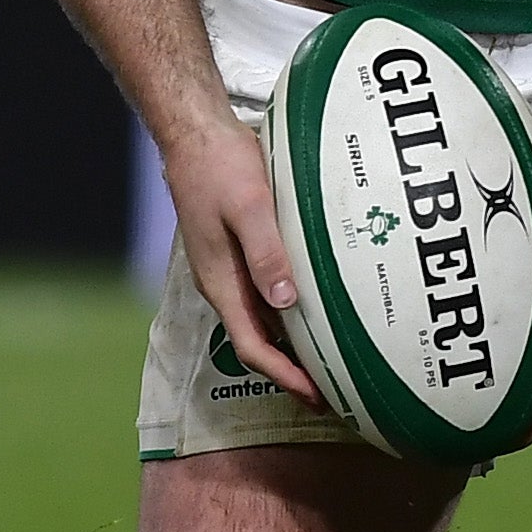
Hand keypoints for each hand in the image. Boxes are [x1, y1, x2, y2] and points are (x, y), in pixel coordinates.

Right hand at [163, 117, 321, 406]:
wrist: (195, 135)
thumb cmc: (218, 167)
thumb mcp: (248, 207)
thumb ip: (266, 254)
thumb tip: (287, 303)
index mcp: (222, 282)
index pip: (254, 346)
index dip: (285, 375)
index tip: (317, 396)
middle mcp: (225, 284)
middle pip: (260, 341)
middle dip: (294, 370)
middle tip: (336, 389)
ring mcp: (231, 269)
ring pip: (266, 319)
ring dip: (295, 342)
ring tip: (333, 358)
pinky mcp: (242, 251)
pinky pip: (268, 292)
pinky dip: (293, 310)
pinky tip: (318, 306)